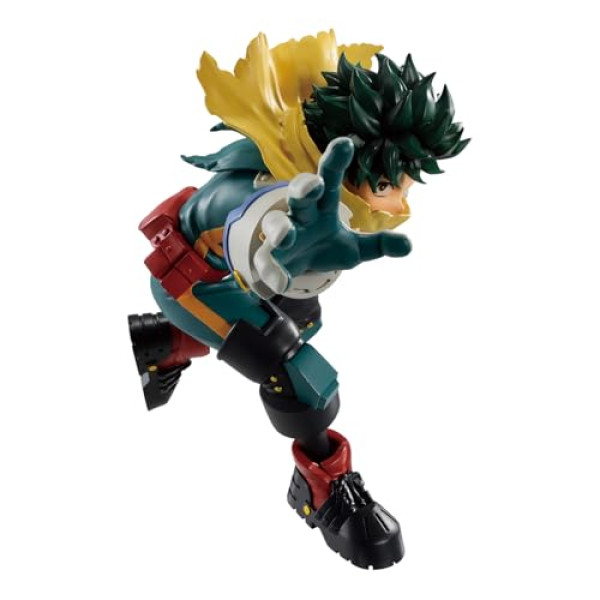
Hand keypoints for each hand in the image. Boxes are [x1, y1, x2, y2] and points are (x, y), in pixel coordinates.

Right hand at [253, 137, 411, 294]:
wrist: (291, 268)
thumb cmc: (323, 247)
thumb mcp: (353, 248)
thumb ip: (378, 245)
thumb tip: (408, 245)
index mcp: (322, 205)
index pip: (328, 179)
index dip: (335, 161)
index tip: (345, 143)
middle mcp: (301, 215)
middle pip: (299, 195)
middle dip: (304, 188)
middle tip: (313, 186)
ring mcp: (282, 236)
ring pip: (276, 224)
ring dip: (280, 229)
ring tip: (287, 237)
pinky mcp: (269, 259)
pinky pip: (267, 263)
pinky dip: (272, 273)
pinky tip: (281, 283)